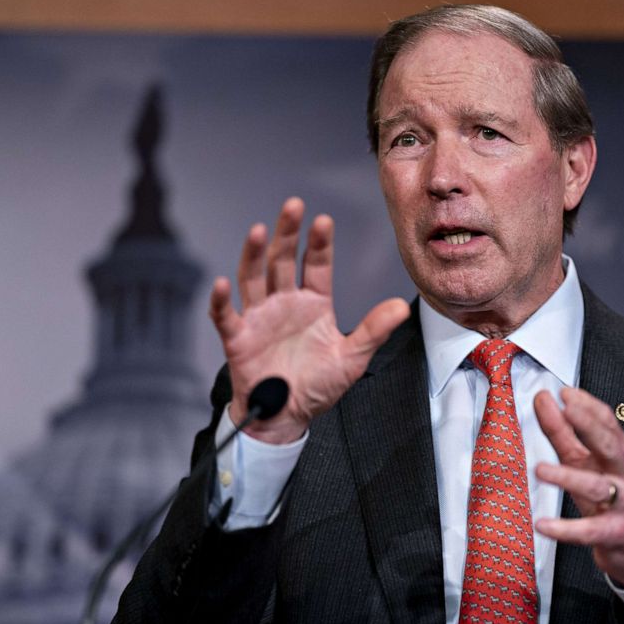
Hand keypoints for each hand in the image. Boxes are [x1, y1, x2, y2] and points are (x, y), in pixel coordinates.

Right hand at [209, 197, 409, 444]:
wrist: (289, 417)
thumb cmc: (318, 386)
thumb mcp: (352, 358)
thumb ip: (374, 330)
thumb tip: (402, 305)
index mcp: (313, 303)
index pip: (316, 265)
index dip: (319, 243)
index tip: (324, 220)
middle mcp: (284, 302)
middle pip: (282, 260)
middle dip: (287, 233)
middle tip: (293, 205)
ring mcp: (259, 318)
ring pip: (253, 278)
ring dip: (254, 255)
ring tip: (260, 230)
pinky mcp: (238, 339)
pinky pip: (226, 316)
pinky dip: (222, 301)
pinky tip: (222, 283)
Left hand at [533, 388, 623, 586]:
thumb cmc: (610, 497)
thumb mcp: (585, 462)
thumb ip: (563, 432)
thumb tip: (544, 400)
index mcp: (619, 454)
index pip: (608, 423)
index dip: (588, 406)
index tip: (566, 392)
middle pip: (611, 446)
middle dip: (591, 426)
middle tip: (567, 411)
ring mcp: (623, 503)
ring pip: (596, 487)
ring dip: (567, 477)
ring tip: (540, 470)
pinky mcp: (614, 532)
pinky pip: (588, 531)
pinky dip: (565, 529)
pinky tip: (542, 524)